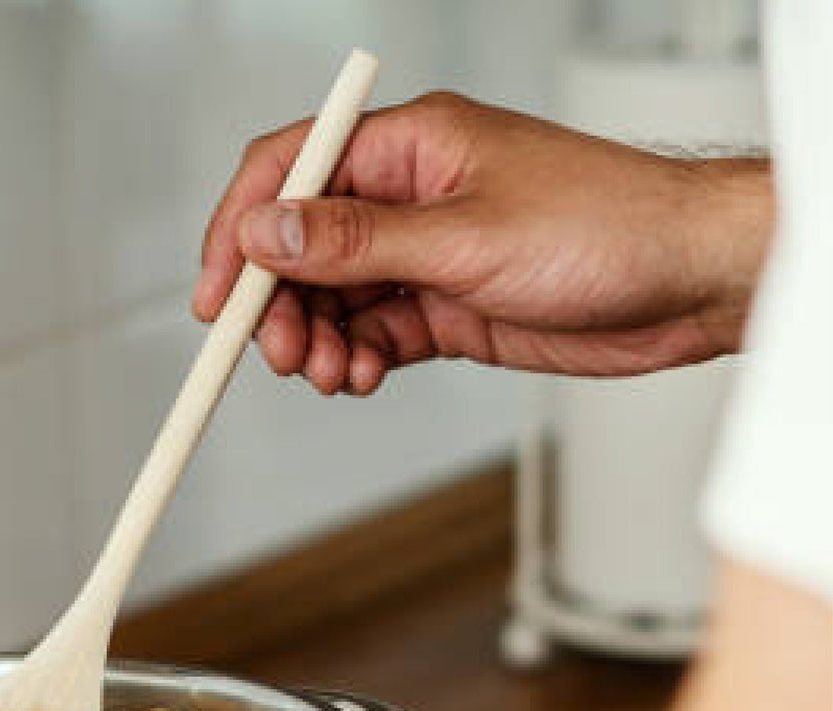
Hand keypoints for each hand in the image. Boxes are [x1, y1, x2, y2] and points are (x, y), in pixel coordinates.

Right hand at [194, 91, 771, 393]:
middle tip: (283, 354)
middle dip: (280, 304)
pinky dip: (358, 359)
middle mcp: (409, 196)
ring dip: (319, 341)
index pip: (292, 171)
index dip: (241, 232)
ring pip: (333, 298)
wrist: (683, 284)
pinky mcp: (444, 306)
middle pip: (302, 246)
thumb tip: (267, 233)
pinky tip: (366, 375)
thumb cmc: (606, 227)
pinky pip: (373, 332)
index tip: (216, 296)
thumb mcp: (465, 237)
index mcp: (410, 145)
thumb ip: (357, 242)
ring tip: (333, 373)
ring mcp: (424, 254)